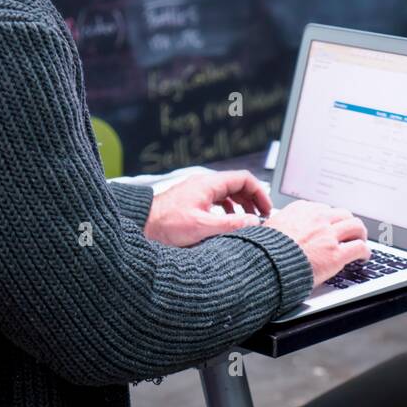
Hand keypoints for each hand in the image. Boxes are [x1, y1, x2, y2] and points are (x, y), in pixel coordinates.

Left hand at [144, 170, 271, 247]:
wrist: (139, 226)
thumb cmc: (165, 225)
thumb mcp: (202, 226)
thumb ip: (230, 224)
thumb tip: (254, 223)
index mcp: (209, 184)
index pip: (244, 179)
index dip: (259, 193)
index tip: (266, 210)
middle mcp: (204, 184)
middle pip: (238, 185)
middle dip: (252, 200)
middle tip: (261, 217)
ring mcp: (197, 192)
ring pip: (227, 192)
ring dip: (241, 205)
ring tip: (247, 221)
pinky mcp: (191, 201)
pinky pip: (217, 199)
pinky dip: (228, 208)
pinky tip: (227, 221)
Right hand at [261, 201, 370, 285]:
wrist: (265, 266)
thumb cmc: (263, 252)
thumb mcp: (268, 229)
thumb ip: (278, 225)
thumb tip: (270, 226)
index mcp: (300, 210)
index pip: (321, 208)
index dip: (328, 218)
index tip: (329, 224)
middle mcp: (317, 218)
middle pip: (342, 213)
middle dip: (347, 222)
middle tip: (349, 231)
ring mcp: (328, 235)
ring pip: (356, 226)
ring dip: (360, 233)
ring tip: (360, 240)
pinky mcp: (336, 254)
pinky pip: (359, 247)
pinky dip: (365, 251)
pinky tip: (364, 256)